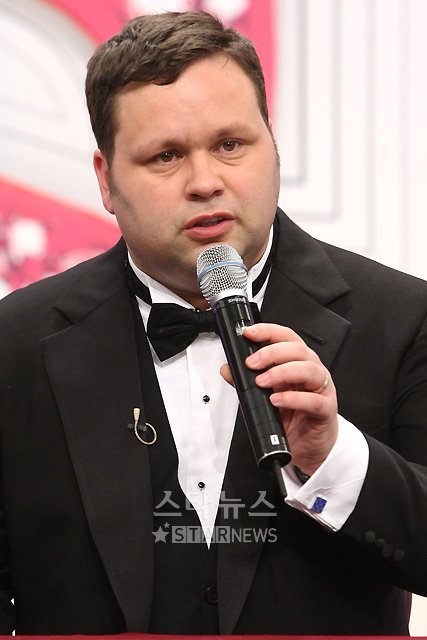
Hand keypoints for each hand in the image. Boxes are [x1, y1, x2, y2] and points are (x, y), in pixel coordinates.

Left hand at [220, 323, 337, 475]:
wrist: (308, 444)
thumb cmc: (292, 415)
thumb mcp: (265, 395)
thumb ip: (246, 381)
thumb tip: (228, 369)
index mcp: (298, 362)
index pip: (286, 337)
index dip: (268, 331)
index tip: (248, 333)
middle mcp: (311, 370)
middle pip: (298, 349)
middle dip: (271, 353)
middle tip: (251, 363)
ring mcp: (322, 388)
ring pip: (309, 369)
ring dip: (282, 372)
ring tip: (262, 382)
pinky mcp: (326, 409)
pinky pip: (313, 400)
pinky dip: (293, 398)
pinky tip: (277, 400)